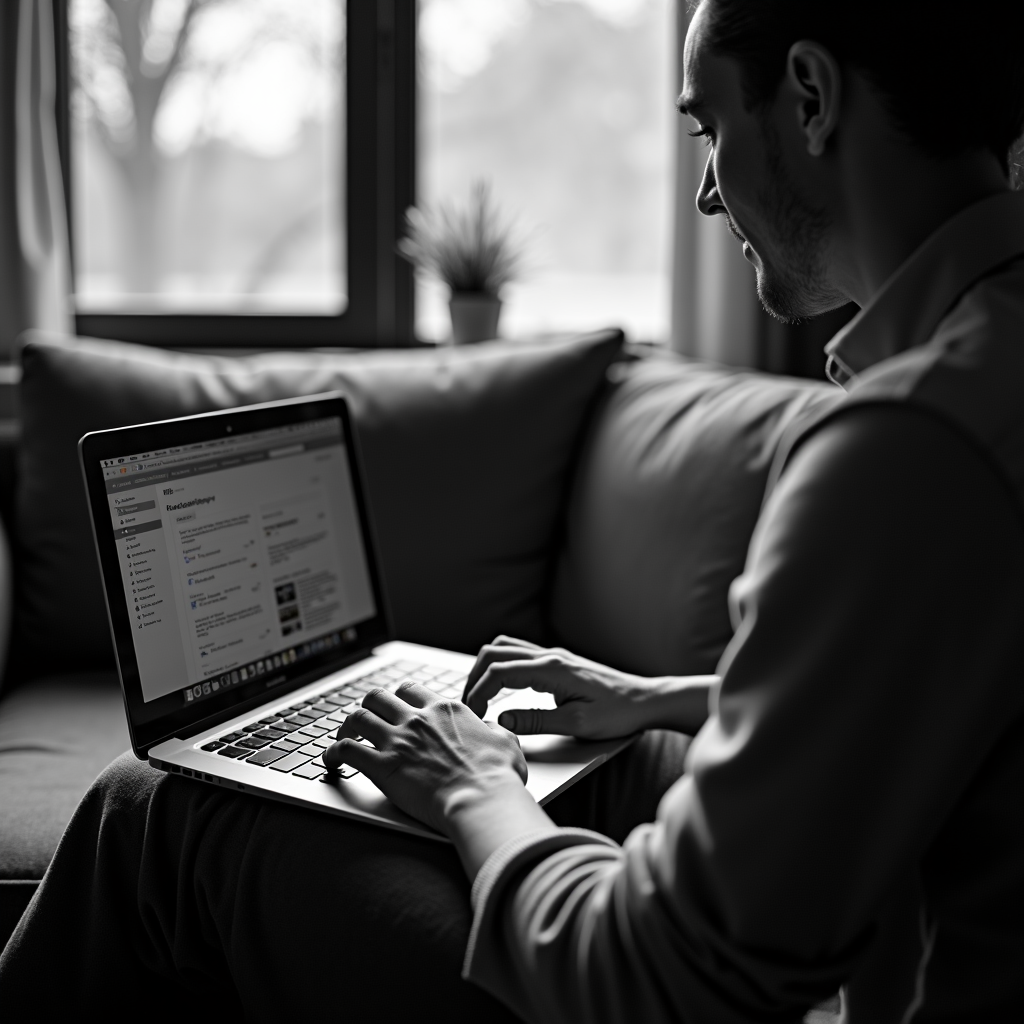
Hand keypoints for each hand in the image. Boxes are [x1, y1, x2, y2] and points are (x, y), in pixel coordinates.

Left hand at [322, 681, 529, 836]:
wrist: (483, 800)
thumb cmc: (498, 777)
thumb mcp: (506, 742)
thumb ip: (493, 729)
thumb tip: (491, 728)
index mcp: (445, 710)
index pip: (411, 690)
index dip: (398, 697)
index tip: (395, 708)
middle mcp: (418, 719)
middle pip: (378, 697)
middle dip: (369, 706)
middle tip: (368, 719)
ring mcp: (398, 741)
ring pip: (358, 717)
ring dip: (348, 726)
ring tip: (345, 737)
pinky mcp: (384, 767)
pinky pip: (345, 751)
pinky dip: (332, 753)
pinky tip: (330, 761)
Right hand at [464, 636, 706, 738]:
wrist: (646, 700)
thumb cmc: (617, 713)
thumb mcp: (577, 724)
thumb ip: (536, 721)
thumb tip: (501, 718)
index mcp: (552, 669)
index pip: (499, 672)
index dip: (478, 693)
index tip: (472, 715)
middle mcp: (549, 656)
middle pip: (495, 653)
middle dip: (474, 678)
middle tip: (469, 706)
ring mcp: (553, 655)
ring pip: (505, 647)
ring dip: (486, 668)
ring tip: (480, 696)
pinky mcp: (558, 661)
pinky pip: (518, 653)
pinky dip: (500, 665)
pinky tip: (502, 687)